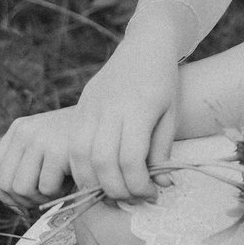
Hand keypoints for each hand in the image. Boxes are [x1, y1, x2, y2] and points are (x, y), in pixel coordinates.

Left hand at [0, 106, 77, 210]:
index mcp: (19, 129)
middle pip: (5, 184)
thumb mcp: (46, 144)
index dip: (5, 193)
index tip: (26, 199)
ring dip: (41, 197)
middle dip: (25, 199)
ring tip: (59, 187)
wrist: (110, 126)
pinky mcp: (58, 150)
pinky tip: (72, 181)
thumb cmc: (79, 144)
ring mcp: (40, 139)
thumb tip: (11, 203)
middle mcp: (25, 131)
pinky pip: (46, 188)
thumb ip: (25, 163)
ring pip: (22, 189)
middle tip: (47, 195)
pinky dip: (59, 193)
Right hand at [68, 38, 180, 201]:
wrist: (144, 45)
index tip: (151, 194)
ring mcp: (91, 106)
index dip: (138, 184)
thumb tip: (161, 187)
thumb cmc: (164, 81)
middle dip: (116, 189)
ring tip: (114, 192)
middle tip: (132, 199)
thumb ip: (163, 151)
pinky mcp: (80, 108)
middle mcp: (110, 107)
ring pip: (80, 155)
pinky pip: (72, 145)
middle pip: (102, 161)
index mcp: (139, 107)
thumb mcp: (171, 114)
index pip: (130, 159)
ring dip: (94, 183)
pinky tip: (97, 177)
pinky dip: (81, 168)